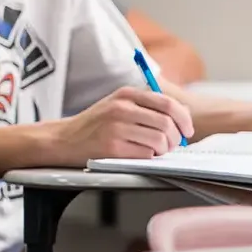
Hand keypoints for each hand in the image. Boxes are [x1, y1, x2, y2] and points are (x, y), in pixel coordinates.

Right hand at [45, 86, 193, 166]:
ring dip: (162, 150)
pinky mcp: (112, 148)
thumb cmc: (95, 124)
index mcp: (126, 94)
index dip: (184, 119)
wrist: (64, 139)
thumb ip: (148, 105)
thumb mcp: (118, 105)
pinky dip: (148, 158)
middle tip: (170, 145)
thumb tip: (184, 113)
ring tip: (153, 151)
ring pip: (159, 141)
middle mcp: (121, 108)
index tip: (187, 131)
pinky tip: (138, 154)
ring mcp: (116, 128)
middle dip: (175, 139)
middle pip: (167, 124)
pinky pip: (146, 155)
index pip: (168, 104)